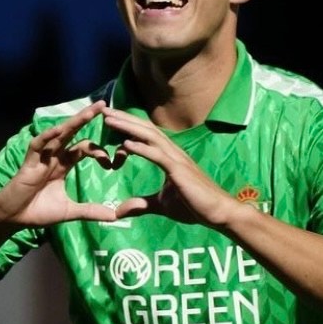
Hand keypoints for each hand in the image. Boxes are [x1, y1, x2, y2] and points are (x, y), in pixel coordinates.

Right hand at [0, 101, 121, 227]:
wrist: (13, 219)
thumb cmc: (38, 211)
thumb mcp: (69, 211)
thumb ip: (91, 211)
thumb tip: (114, 216)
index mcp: (64, 164)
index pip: (84, 148)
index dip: (98, 152)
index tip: (111, 164)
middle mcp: (54, 156)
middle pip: (73, 132)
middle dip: (87, 118)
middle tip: (104, 105)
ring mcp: (41, 157)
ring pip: (58, 134)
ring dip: (73, 123)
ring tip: (90, 112)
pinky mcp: (29, 163)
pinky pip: (38, 145)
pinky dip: (47, 137)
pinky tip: (60, 129)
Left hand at [103, 108, 240, 227]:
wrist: (219, 213)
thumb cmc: (195, 207)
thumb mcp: (161, 205)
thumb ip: (140, 205)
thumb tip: (118, 212)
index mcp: (169, 157)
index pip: (146, 136)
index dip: (128, 128)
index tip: (109, 124)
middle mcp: (173, 153)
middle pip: (146, 129)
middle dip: (124, 118)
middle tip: (103, 110)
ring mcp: (177, 160)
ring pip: (150, 137)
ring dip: (128, 127)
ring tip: (109, 119)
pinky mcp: (179, 171)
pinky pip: (158, 156)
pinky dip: (142, 148)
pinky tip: (126, 143)